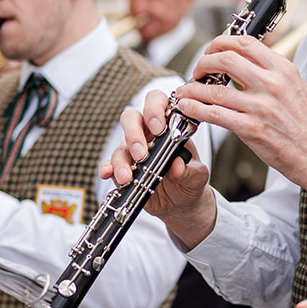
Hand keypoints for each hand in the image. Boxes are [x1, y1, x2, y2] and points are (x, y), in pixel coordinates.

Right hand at [102, 89, 215, 248]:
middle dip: (133, 133)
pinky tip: (108, 173)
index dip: (154, 109)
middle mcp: (148, 134)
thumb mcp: (198, 177)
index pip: (157, 102)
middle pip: (131, 118)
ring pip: (120, 145)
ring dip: (122, 161)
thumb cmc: (190, 181)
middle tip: (141, 153)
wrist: (181, 205)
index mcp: (169, 126)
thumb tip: (177, 166)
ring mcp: (133, 151)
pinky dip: (108, 168)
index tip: (159, 128)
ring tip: (128, 177)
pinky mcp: (123, 168)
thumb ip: (191, 171)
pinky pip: (110, 164)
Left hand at [173, 36, 306, 218]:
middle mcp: (272, 84)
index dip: (221, 43)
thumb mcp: (298, 87)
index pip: (245, 43)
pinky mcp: (251, 129)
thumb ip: (274, 74)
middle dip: (203, 62)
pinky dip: (195, 109)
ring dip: (193, 88)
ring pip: (215, 89)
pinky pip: (215, 114)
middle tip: (197, 70)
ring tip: (184, 91)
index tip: (212, 50)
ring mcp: (261, 106)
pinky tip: (187, 108)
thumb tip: (249, 63)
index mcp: (283, 69)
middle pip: (225, 59)